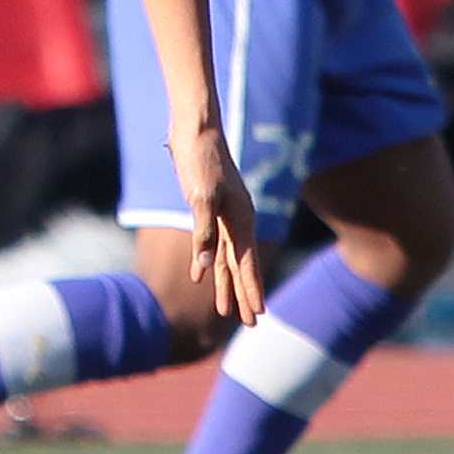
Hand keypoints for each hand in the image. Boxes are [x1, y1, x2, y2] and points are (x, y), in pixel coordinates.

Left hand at [170, 124, 264, 328]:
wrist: (196, 128)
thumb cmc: (200, 159)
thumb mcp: (200, 196)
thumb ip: (203, 232)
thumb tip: (203, 268)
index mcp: (242, 219)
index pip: (247, 263)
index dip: (251, 290)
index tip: (258, 314)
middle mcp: (237, 221)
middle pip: (241, 266)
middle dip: (244, 295)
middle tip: (252, 325)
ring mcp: (224, 216)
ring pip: (226, 259)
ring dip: (225, 284)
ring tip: (226, 311)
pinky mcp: (209, 209)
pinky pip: (211, 244)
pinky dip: (206, 262)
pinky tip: (200, 278)